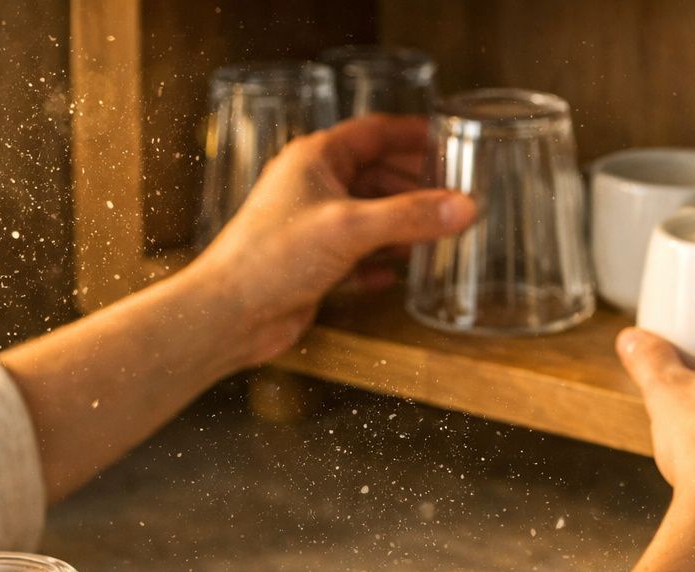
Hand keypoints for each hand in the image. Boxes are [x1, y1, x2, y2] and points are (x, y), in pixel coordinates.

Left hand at [191, 114, 476, 368]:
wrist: (230, 314)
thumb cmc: (271, 258)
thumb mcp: (351, 228)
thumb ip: (410, 217)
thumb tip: (463, 207)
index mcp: (315, 160)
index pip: (374, 133)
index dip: (413, 133)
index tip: (448, 137)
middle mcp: (312, 188)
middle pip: (375, 175)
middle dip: (414, 183)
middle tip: (454, 191)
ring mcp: (311, 227)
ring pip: (368, 217)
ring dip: (401, 225)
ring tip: (439, 231)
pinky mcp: (312, 266)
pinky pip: (355, 257)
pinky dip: (378, 263)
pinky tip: (398, 274)